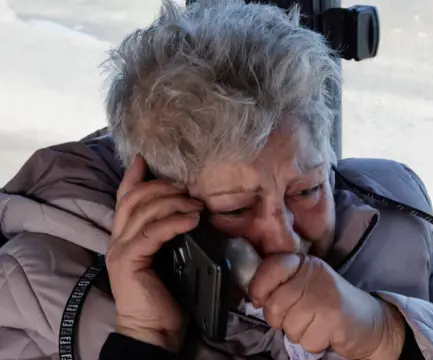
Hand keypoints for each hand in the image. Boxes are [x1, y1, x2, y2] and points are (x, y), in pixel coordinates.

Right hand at [106, 155, 203, 351]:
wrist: (154, 331)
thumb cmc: (166, 298)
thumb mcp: (172, 259)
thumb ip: (172, 237)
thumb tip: (195, 215)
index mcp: (125, 238)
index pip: (125, 200)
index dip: (133, 177)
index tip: (144, 158)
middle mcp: (117, 240)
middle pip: (134, 198)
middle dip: (161, 186)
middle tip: (186, 186)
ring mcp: (120, 250)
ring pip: (143, 211)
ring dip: (173, 202)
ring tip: (196, 204)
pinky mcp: (129, 261)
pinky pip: (152, 233)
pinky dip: (173, 222)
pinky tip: (192, 219)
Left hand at [248, 254, 405, 358]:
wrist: (370, 323)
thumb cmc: (329, 306)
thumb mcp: (305, 286)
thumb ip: (282, 286)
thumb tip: (254, 296)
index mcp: (305, 264)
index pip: (272, 266)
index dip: (259, 286)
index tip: (260, 299)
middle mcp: (315, 274)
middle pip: (274, 303)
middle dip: (280, 320)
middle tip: (298, 318)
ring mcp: (325, 294)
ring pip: (288, 325)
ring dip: (299, 333)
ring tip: (315, 324)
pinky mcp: (334, 317)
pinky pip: (305, 339)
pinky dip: (313, 343)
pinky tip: (325, 333)